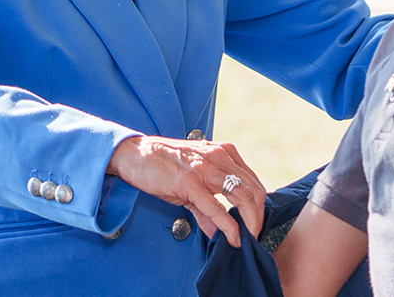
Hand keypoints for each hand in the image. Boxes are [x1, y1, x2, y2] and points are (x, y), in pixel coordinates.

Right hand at [109, 135, 265, 245]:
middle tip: (255, 235)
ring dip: (250, 222)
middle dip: (258, 217)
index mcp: (224, 153)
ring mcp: (205, 168)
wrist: (134, 153)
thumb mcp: (191, 182)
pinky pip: (217, 208)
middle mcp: (219, 157)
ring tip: (248, 238)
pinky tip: (232, 238)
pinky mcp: (190, 182)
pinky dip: (229, 227)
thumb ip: (206, 208)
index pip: (253, 181)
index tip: (256, 224)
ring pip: (242, 196)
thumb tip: (216, 232)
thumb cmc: (162, 164)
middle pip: (254, 189)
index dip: (259, 206)